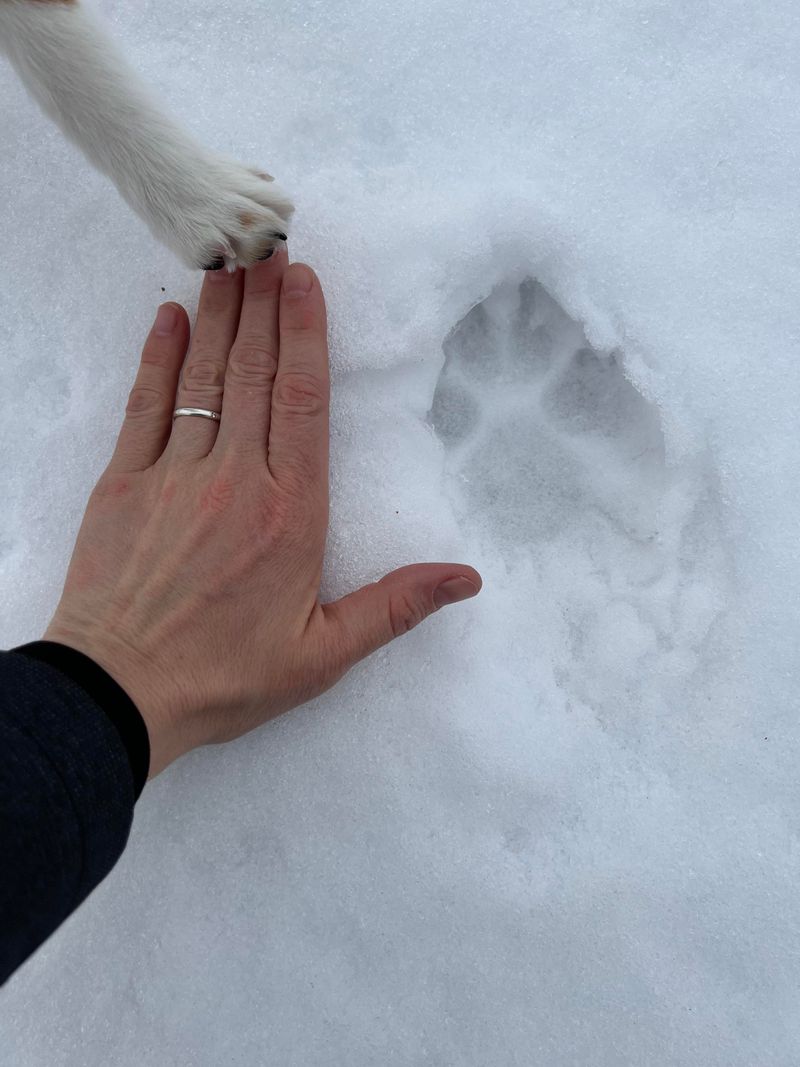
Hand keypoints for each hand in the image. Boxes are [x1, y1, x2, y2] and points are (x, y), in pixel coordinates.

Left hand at [44, 254, 480, 775]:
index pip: (304, 401)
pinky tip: (168, 317)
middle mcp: (235, 478)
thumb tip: (466, 579)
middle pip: (257, 372)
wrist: (119, 696)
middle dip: (265, 301)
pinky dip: (157, 357)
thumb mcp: (323, 655)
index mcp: (291, 513)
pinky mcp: (123, 483)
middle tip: (267, 240)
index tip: (304, 278)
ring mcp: (174, 475)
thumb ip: (394, 607)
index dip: (307, 332)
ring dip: (219, 315)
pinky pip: (145, 405)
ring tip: (228, 261)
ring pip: (204, 376)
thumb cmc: (225, 678)